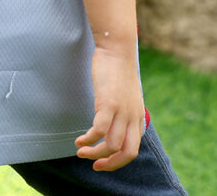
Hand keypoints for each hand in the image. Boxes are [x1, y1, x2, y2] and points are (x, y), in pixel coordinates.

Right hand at [75, 46, 145, 170]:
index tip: (101, 163)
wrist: (117, 50)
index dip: (118, 162)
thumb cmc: (117, 70)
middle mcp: (132, 118)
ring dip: (95, 153)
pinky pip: (99, 130)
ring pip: (112, 145)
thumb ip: (122, 109)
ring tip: (80, 151)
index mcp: (137, 118)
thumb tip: (112, 119)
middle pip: (126, 153)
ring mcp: (121, 111)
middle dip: (109, 164)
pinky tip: (79, 139)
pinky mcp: (108, 103)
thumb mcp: (125, 94)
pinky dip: (89, 139)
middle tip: (93, 165)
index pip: (133, 150)